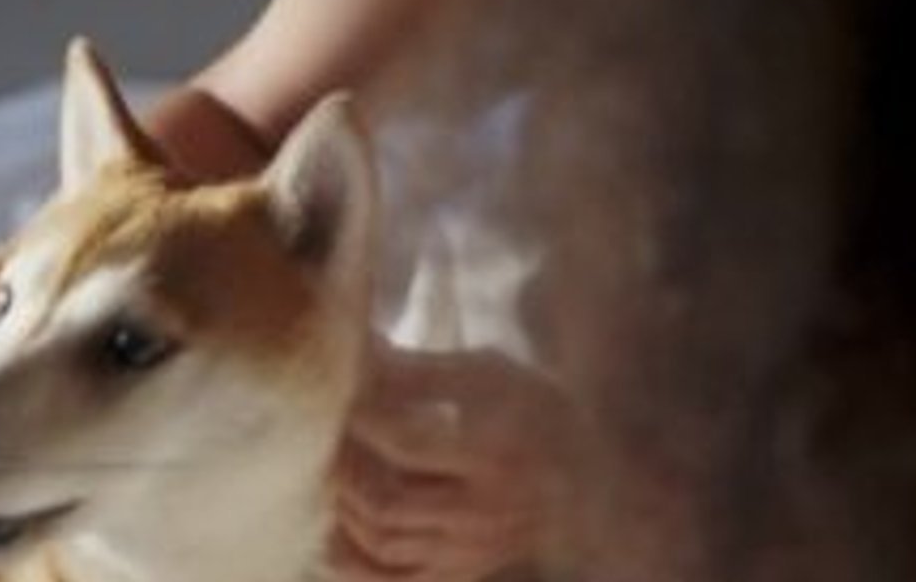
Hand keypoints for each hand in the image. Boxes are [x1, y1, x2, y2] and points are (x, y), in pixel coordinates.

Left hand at [330, 347, 573, 580]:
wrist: (589, 478)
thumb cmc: (534, 411)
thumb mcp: (489, 374)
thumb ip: (420, 371)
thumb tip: (356, 356)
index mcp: (497, 456)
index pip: (407, 445)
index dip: (362, 419)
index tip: (340, 397)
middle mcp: (486, 514)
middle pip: (389, 503)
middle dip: (344, 468)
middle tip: (326, 437)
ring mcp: (474, 551)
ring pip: (385, 544)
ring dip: (344, 507)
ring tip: (332, 470)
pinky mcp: (463, 572)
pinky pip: (394, 581)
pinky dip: (354, 561)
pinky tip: (332, 529)